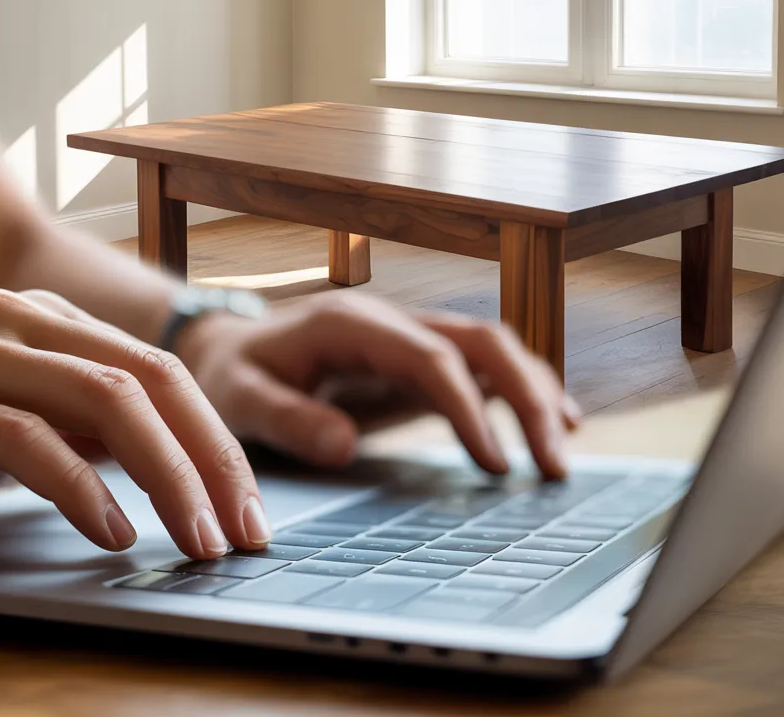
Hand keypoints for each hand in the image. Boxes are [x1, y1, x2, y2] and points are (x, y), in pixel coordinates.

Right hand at [0, 289, 266, 559]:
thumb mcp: (4, 425)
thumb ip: (76, 426)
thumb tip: (165, 461)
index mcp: (40, 318)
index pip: (159, 372)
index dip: (215, 441)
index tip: (249, 509)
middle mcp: (10, 316)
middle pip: (147, 381)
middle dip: (209, 461)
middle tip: (243, 531)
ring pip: (101, 401)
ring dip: (165, 477)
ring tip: (196, 539)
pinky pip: (24, 438)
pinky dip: (80, 487)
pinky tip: (112, 532)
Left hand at [178, 292, 579, 478]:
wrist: (221, 347)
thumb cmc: (229, 373)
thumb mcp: (240, 398)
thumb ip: (288, 418)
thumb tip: (345, 446)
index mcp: (351, 323)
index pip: (430, 357)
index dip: (469, 407)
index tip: (494, 462)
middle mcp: (389, 320)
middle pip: (479, 342)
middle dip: (526, 397)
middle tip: (552, 463)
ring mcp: (406, 336)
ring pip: (490, 349)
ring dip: (533, 393)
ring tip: (562, 451)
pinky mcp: (413, 360)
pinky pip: (478, 368)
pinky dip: (517, 392)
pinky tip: (550, 424)